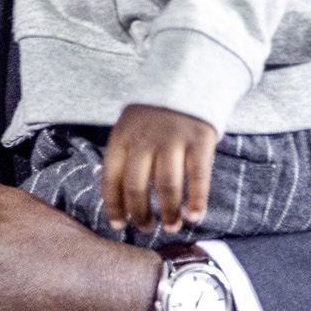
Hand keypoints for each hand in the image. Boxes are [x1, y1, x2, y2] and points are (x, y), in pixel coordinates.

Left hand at [104, 105, 218, 232]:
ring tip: (172, 227)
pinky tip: (194, 217)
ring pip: (166, 186)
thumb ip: (125, 158)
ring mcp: (172, 140)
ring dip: (169, 213)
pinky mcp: (199, 141)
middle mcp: (144, 140)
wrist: (187, 81)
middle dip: (140, 214)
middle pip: (137, 186)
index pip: (111, 178)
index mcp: (122, 137)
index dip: (114, 206)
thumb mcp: (130, 128)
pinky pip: (198, 177)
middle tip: (147, 229)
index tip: (119, 225)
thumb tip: (121, 202)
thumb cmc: (154, 117)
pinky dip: (197, 201)